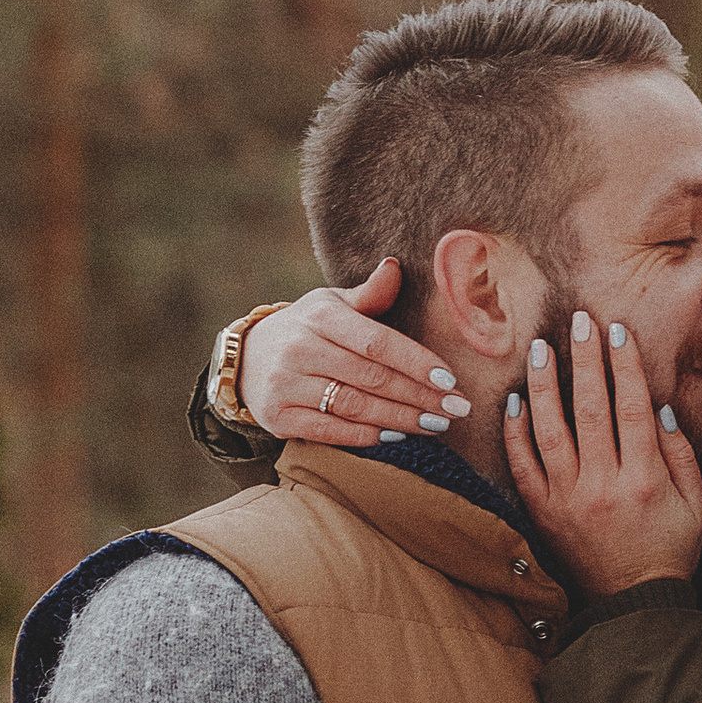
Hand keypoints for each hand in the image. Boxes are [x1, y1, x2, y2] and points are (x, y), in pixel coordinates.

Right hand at [236, 259, 466, 445]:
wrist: (245, 359)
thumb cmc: (305, 329)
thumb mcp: (331, 304)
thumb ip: (369, 294)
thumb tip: (394, 267)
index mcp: (320, 317)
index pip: (377, 342)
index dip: (416, 362)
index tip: (450, 379)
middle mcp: (300, 349)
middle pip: (372, 378)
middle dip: (420, 396)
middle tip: (456, 409)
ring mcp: (286, 385)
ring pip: (354, 406)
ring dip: (401, 419)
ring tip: (435, 424)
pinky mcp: (278, 416)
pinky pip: (330, 431)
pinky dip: (366, 436)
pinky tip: (395, 435)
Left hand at [511, 309, 701, 594]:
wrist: (634, 602)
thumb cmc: (670, 550)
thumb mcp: (695, 503)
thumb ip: (681, 454)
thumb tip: (661, 407)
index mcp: (644, 479)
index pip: (633, 408)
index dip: (626, 366)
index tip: (619, 333)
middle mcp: (604, 484)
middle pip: (591, 408)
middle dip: (585, 360)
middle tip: (580, 323)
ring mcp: (568, 498)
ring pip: (551, 430)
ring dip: (544, 386)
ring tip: (540, 350)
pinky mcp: (544, 512)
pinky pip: (524, 466)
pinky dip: (516, 433)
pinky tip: (516, 402)